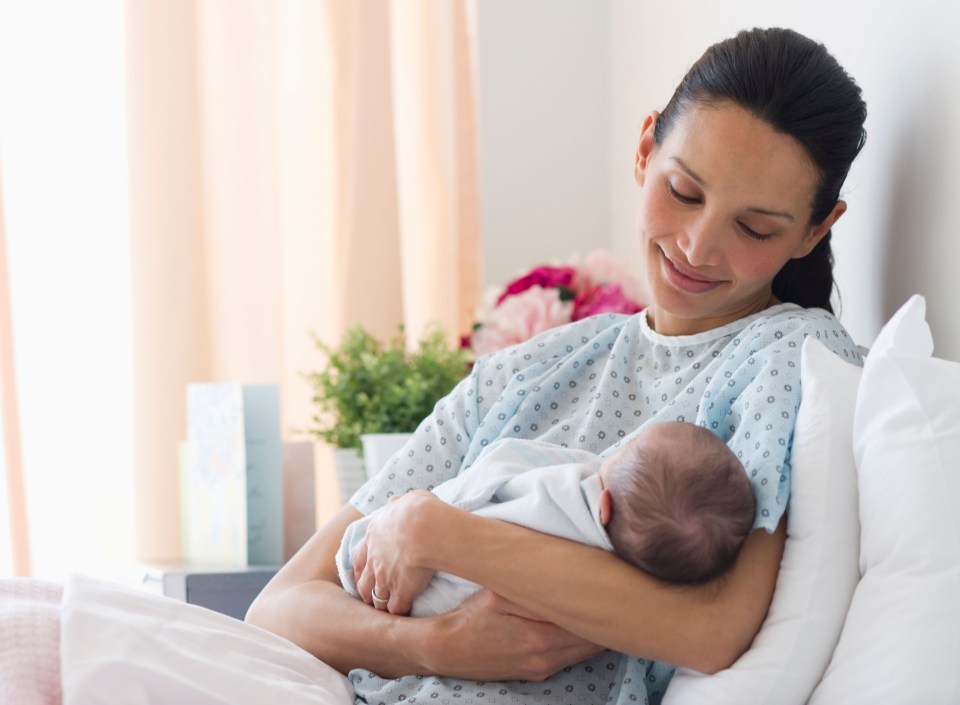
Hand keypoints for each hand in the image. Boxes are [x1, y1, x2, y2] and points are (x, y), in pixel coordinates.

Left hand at [353, 490, 438, 614]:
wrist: (425, 527)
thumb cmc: (419, 509)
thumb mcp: (407, 499)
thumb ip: (399, 503)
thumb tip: (395, 501)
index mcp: (374, 535)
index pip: (359, 556)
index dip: (360, 567)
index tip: (363, 573)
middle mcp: (375, 559)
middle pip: (363, 581)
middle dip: (365, 591)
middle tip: (369, 598)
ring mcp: (385, 577)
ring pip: (375, 598)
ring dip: (379, 605)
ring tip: (383, 612)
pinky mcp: (400, 592)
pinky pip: (395, 609)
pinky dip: (398, 614)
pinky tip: (403, 617)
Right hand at [427, 590, 604, 680]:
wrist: (447, 650)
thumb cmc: (470, 618)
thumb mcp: (498, 596)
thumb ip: (532, 591)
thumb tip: (568, 584)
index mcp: (539, 638)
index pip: (587, 624)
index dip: (603, 605)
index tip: (615, 586)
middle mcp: (546, 658)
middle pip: (592, 640)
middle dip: (605, 618)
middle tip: (618, 594)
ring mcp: (543, 668)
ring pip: (585, 650)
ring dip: (596, 630)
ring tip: (605, 605)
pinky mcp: (539, 672)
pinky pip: (572, 657)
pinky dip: (582, 641)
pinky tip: (584, 623)